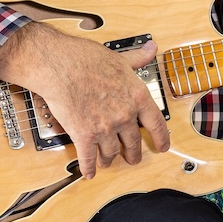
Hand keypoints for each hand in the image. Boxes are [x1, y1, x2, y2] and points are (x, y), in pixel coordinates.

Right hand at [0, 22, 170, 178]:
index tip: (162, 146)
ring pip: (111, 152)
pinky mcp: (84, 135)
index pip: (156, 124)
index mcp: (137, 97)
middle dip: (133, 153)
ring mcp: (105, 128)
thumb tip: (152, 48)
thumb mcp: (120, 58)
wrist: (60, 66)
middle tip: (133, 157)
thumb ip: (138, 58)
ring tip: (108, 161)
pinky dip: (89, 168)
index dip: (161, 138)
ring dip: (110, 159)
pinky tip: (90, 172)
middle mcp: (124, 115)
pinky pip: (88, 158)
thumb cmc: (87, 59)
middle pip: (133, 142)